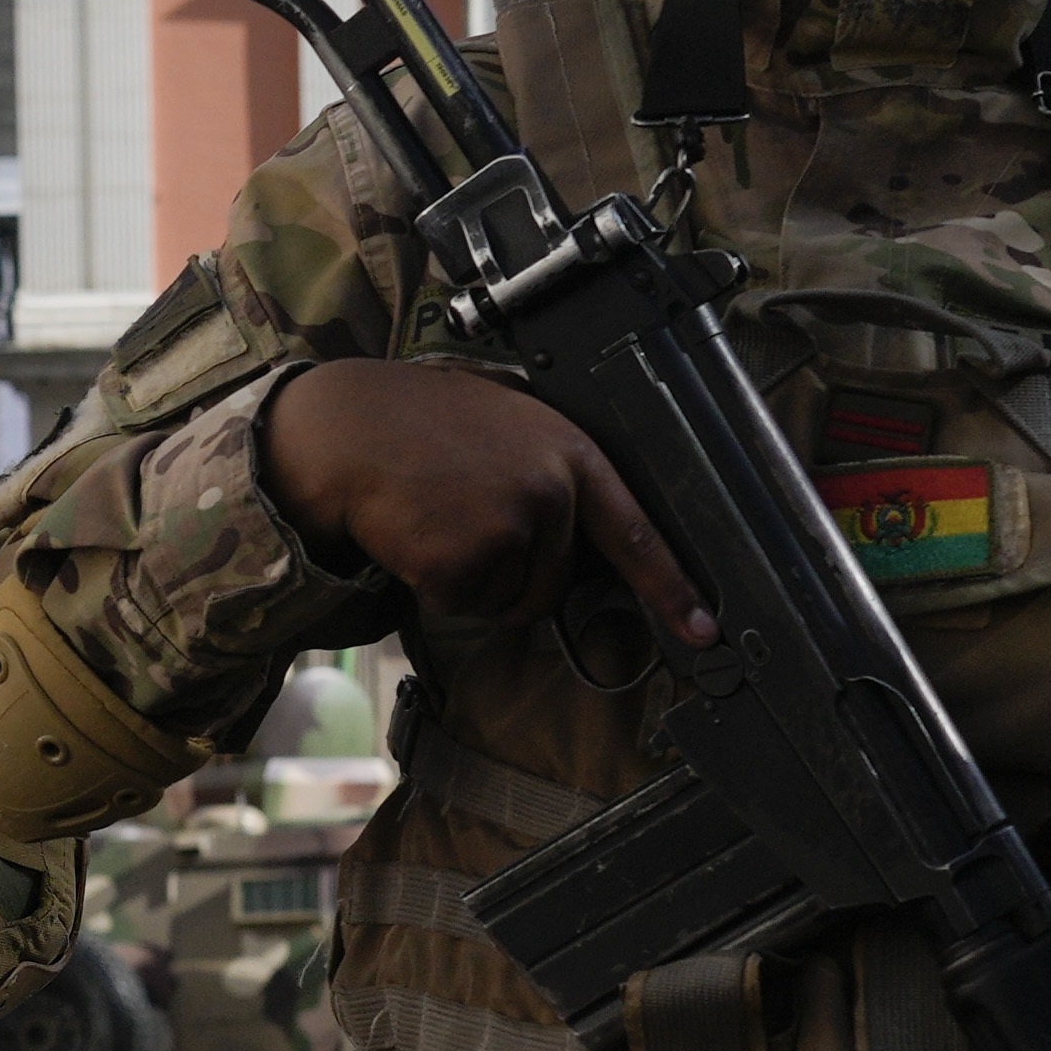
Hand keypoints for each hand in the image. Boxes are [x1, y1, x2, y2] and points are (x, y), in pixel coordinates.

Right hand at [262, 362, 713, 644]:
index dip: (673, 586)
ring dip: (469, 580)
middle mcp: (551, 491)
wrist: (346, 426)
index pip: (636, 532)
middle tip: (461, 521)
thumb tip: (574, 535)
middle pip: (553, 581)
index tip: (704, 629)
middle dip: (510, 573)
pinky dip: (433, 585)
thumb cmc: (417, 423)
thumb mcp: (507, 421)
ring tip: (435, 521)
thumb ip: (550, 469)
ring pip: (506, 600)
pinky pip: (462, 604)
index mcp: (570, 453)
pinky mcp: (466, 560)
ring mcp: (510, 526)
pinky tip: (413, 534)